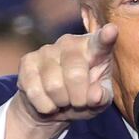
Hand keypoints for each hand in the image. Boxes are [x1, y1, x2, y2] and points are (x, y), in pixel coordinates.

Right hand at [5, 23, 117, 138]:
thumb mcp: (98, 102)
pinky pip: (35, 91)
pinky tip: (48, 102)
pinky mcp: (27, 61)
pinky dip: (45, 106)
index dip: (106, 37)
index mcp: (94, 49)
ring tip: (63, 101)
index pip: (101, 42)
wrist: (51, 107)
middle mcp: (70, 43)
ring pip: (54, 86)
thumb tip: (95, 95)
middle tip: (78, 102)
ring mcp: (47, 49)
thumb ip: (101, 98)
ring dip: (61, 103)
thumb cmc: (82, 99)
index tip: (111, 31)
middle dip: (78, 99)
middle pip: (75, 75)